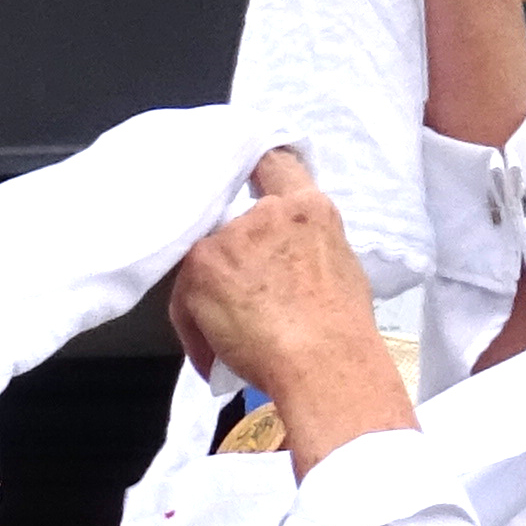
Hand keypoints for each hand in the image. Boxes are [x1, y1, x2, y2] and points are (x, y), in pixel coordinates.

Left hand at [172, 153, 410, 464]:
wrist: (322, 361)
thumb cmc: (341, 331)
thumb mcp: (338, 267)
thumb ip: (306, 246)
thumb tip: (287, 263)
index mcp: (307, 208)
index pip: (275, 165)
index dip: (255, 171)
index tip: (243, 186)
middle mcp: (267, 212)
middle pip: (231, 227)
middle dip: (232, 262)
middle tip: (243, 300)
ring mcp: (230, 237)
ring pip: (205, 265)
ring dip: (211, 299)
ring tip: (233, 338)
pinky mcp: (200, 267)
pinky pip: (184, 300)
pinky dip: (196, 329)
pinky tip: (218, 354)